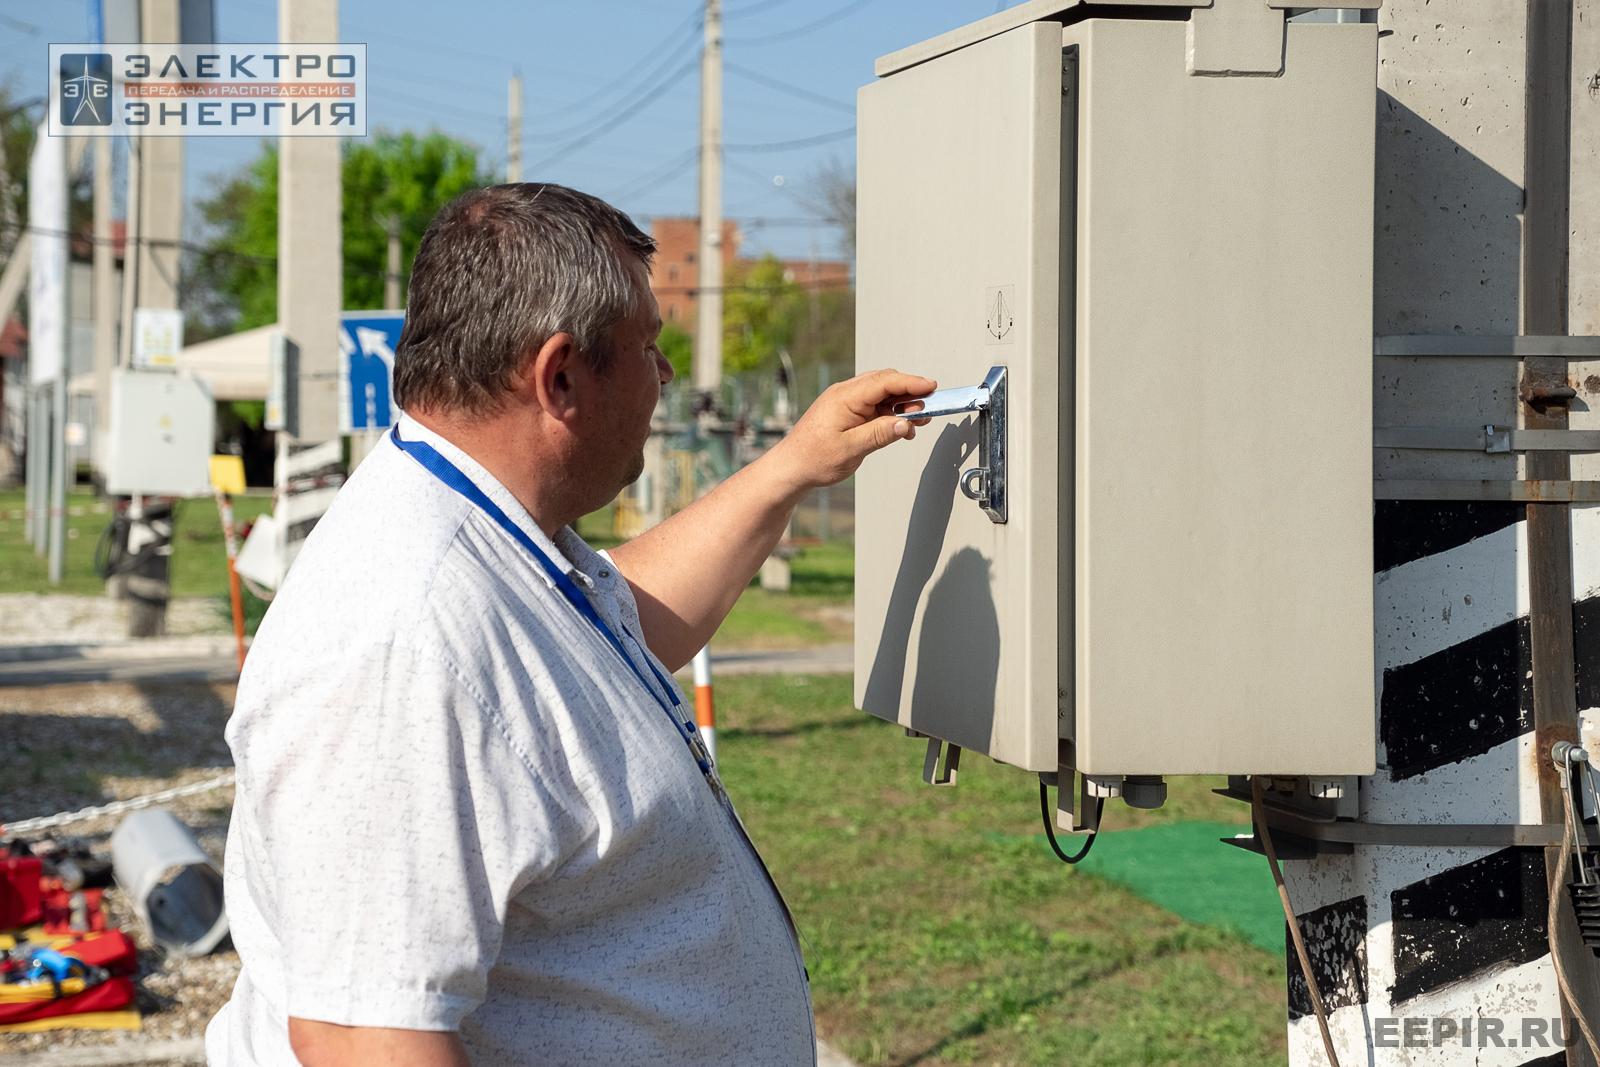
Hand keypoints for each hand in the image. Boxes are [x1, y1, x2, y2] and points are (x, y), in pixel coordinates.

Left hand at [766, 369, 936, 492]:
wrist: (791, 468)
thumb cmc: (813, 458)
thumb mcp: (851, 449)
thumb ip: (880, 434)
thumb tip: (904, 423)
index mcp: (844, 397)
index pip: (885, 381)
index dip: (911, 383)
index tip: (931, 388)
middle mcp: (845, 394)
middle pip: (885, 383)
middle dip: (910, 393)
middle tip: (929, 408)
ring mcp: (845, 402)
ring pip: (881, 394)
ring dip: (901, 405)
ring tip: (917, 420)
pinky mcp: (847, 412)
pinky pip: (874, 406)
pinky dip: (890, 413)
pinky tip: (900, 427)